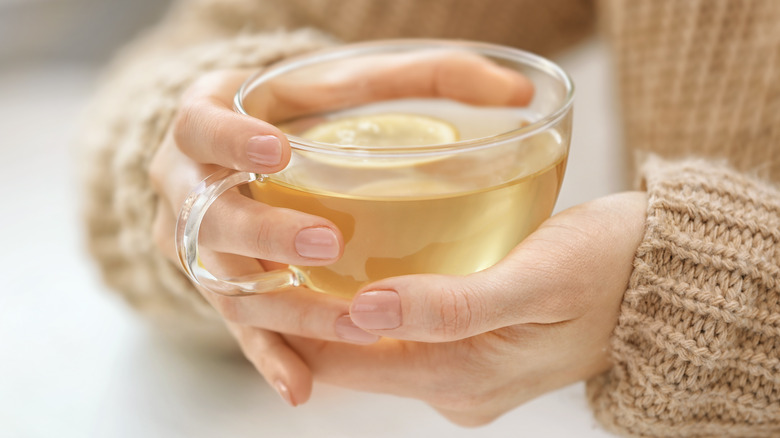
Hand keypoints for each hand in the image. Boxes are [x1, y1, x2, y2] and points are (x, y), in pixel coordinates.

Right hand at [148, 53, 534, 404]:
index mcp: (206, 120)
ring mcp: (197, 240)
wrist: (253, 144)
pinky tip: (302, 385)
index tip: (280, 151)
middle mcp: (187, 184)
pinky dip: (270, 354)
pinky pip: (238, 324)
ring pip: (224, 282)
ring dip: (283, 307)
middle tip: (326, 244)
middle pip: (207, 217)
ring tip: (351, 324)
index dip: (231, 140)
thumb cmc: (307, 108)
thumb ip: (428, 76)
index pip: (199, 126)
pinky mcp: (219, 283)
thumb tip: (518, 94)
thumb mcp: (352, 80)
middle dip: (264, 233)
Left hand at [281, 192, 646, 423]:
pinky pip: (403, 332)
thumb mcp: (537, 279)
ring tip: (293, 254)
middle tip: (260, 256)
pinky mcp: (474, 348)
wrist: (660, 282)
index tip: (254, 276)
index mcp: (463, 377)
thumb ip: (454, 303)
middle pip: (350, 357)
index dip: (292, 323)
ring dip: (332, 307)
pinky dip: (370, 303)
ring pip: (372, 344)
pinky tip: (355, 263)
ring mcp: (464, 370)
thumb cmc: (609, 268)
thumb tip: (364, 310)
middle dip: (301, 315)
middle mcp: (454, 386)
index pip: (345, 362)